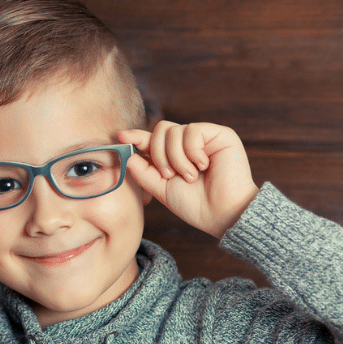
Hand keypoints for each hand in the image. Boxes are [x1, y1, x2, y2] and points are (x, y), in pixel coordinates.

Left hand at [118, 122, 258, 238]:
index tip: (121, 137)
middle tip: (169, 175)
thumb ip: (143, 171)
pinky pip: (192, 131)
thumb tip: (128, 154)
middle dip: (158, 154)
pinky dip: (192, 152)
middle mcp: (188, 144)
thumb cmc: (194, 205)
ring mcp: (204, 138)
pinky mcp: (219, 134)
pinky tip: (203, 166)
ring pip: (173, 131)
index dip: (136, 136)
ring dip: (177, 158)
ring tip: (190, 176)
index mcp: (174, 155)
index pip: (152, 139)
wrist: (221, 214)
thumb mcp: (161, 188)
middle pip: (160, 129)